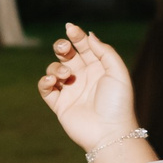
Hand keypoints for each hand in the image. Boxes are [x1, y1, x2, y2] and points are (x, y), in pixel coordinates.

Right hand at [37, 22, 137, 154]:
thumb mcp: (117, 72)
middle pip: (66, 55)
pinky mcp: (59, 105)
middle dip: (62, 47)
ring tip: (66, 75)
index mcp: (99, 68)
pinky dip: (45, 81)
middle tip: (64, 49)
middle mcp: (83, 78)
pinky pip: (46, 88)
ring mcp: (70, 91)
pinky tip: (53, 81)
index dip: (76, 36)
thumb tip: (89, 35)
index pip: (84, 46)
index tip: (70, 28)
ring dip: (56, 67)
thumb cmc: (117, 103)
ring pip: (54, 69)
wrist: (109, 133)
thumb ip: (104, 51)